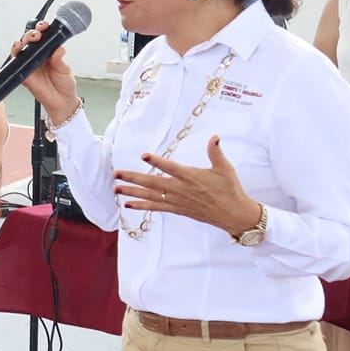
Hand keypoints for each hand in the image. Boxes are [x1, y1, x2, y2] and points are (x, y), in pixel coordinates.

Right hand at [9, 20, 78, 119]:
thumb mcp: (65, 69)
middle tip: (35, 36)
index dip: (41, 29)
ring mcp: (28, 65)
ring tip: (18, 46)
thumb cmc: (65, 83)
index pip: (42, 36)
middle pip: (28, 40)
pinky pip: (9, 72)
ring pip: (18, 52)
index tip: (43, 27)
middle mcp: (36, 56)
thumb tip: (59, 49)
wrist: (62, 101)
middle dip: (29, 35)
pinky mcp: (22, 76)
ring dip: (16, 46)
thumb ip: (59, 60)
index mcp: (47, 51)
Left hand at [114, 136, 263, 237]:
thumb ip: (216, 152)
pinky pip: (156, 208)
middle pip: (153, 183)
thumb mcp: (225, 168)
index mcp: (191, 177)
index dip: (158, 161)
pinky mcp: (177, 209)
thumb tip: (215, 136)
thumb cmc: (230, 189)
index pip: (171, 167)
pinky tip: (128, 204)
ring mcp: (177, 201)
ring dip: (132, 192)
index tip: (144, 155)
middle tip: (116, 174)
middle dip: (134, 178)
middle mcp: (181, 189)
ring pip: (150, 196)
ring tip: (116, 188)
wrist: (233, 214)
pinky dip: (142, 205)